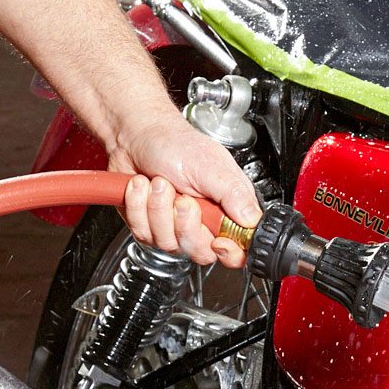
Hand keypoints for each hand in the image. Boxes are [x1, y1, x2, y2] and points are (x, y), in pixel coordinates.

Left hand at [109, 114, 260, 267]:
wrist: (135, 136)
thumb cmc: (172, 143)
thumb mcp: (211, 166)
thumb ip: (235, 195)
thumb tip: (253, 221)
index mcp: (227, 208)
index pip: (238, 249)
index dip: (230, 252)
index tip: (218, 240)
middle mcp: (203, 222)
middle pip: (201, 252)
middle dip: (185, 224)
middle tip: (183, 198)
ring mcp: (175, 227)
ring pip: (168, 243)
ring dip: (158, 209)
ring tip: (160, 183)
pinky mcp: (150, 227)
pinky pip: (144, 234)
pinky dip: (138, 207)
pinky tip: (144, 188)